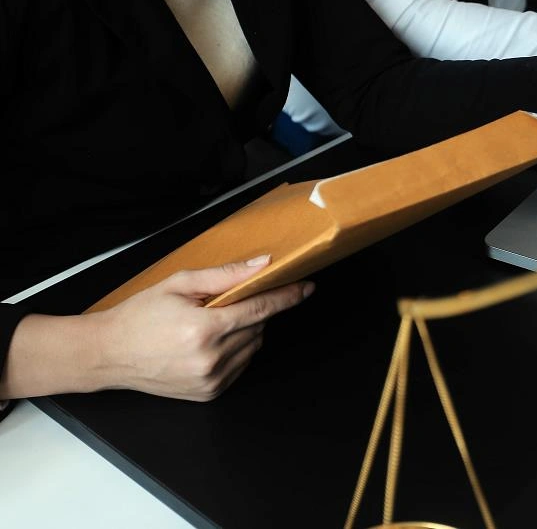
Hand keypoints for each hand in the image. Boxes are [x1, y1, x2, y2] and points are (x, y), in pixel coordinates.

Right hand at [96, 256, 311, 400]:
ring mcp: (211, 380)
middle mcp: (210, 359)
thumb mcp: (180, 285)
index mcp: (203, 330)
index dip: (286, 297)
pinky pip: (242, 365)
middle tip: (228, 304)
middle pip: (258, 328)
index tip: (305, 287)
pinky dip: (236, 351)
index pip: (260, 310)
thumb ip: (225, 276)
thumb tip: (261, 265)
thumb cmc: (139, 317)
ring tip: (213, 324)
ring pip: (253, 347)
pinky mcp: (209, 393)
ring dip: (245, 332)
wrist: (109, 354)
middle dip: (253, 311)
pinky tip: (211, 344)